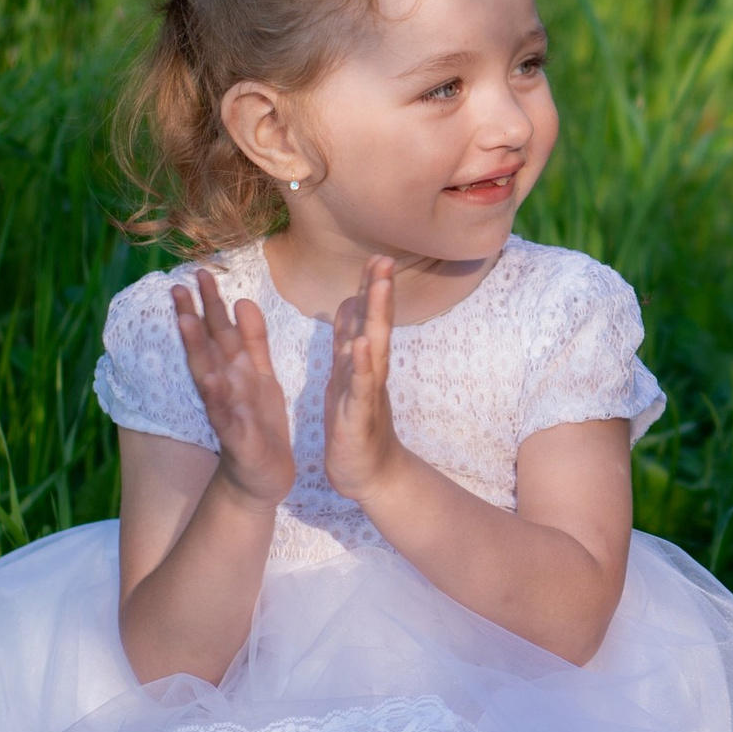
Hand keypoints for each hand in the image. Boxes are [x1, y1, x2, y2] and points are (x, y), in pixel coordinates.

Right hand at [173, 269, 294, 504]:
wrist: (263, 478)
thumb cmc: (259, 425)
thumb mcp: (261, 376)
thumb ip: (253, 342)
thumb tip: (242, 301)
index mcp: (234, 372)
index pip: (218, 332)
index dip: (210, 303)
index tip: (199, 271)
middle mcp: (224, 389)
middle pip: (207, 348)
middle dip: (194, 318)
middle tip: (177, 287)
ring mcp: (228, 412)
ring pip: (209, 376)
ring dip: (197, 350)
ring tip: (186, 322)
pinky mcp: (237, 438)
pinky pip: (225, 415)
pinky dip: (218, 398)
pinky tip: (210, 380)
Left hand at [322, 257, 402, 503]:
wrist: (369, 474)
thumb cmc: (356, 425)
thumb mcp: (347, 376)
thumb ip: (347, 340)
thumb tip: (347, 303)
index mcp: (361, 362)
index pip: (367, 318)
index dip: (370, 289)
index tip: (378, 256)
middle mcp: (369, 372)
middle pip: (375, 326)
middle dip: (379, 293)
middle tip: (385, 259)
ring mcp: (366, 393)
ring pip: (372, 349)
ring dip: (376, 318)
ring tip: (380, 288)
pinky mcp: (357, 417)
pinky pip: (360, 388)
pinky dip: (362, 365)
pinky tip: (362, 344)